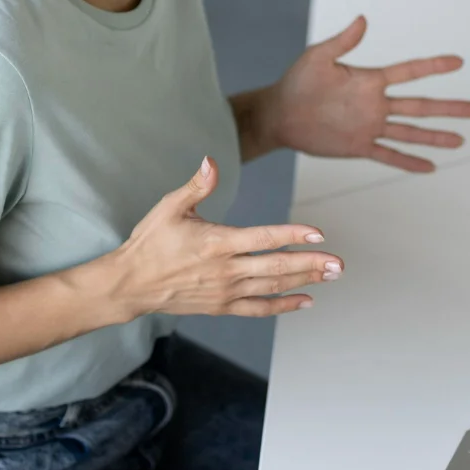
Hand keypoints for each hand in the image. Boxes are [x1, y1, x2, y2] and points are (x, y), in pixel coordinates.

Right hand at [98, 157, 342, 318]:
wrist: (130, 284)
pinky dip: (283, 305)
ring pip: (272, 287)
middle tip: (339, 264)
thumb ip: (196, 185)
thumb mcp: (169, 208)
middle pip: (277, 267)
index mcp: (216, 242)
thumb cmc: (150, 242)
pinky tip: (305, 300)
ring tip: (330, 276)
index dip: (293, 234)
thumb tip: (211, 161)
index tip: (318, 233)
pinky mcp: (221, 306)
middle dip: (311, 264)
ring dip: (304, 281)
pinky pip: (258, 308)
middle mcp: (225, 270)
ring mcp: (225, 291)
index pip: (264, 238)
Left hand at [267, 15, 469, 172]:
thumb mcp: (318, 57)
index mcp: (369, 80)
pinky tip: (430, 166)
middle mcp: (375, 103)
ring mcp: (369, 126)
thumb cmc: (297, 82)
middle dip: (447, 108)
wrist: (280, 114)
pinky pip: (388, 155)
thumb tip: (363, 19)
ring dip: (435, 137)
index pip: (408, 72)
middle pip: (419, 106)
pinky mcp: (359, 145)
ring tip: (460, 140)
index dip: (433, 67)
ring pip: (410, 132)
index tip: (459, 62)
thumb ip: (342, 42)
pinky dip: (408, 162)